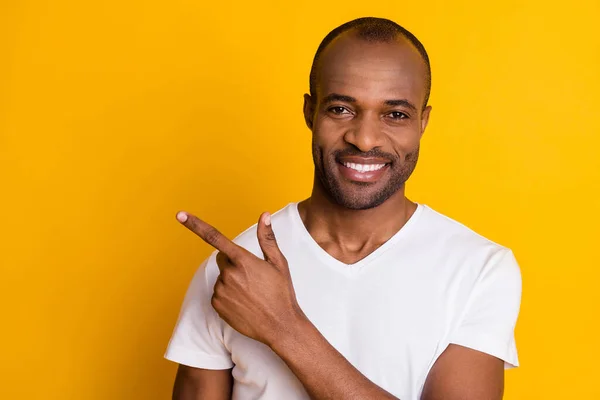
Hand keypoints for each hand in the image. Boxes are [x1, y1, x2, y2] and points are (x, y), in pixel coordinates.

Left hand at [176, 210, 305, 346]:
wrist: (280, 326)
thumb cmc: (281, 293)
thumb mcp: (279, 263)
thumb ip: (267, 238)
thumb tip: (264, 215)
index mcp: (243, 260)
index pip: (215, 237)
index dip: (195, 224)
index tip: (180, 214)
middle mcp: (229, 274)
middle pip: (222, 259)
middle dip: (234, 263)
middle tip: (253, 277)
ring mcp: (221, 290)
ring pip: (222, 278)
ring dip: (232, 281)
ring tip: (251, 294)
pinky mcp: (217, 305)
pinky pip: (218, 293)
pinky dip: (228, 296)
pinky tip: (244, 303)